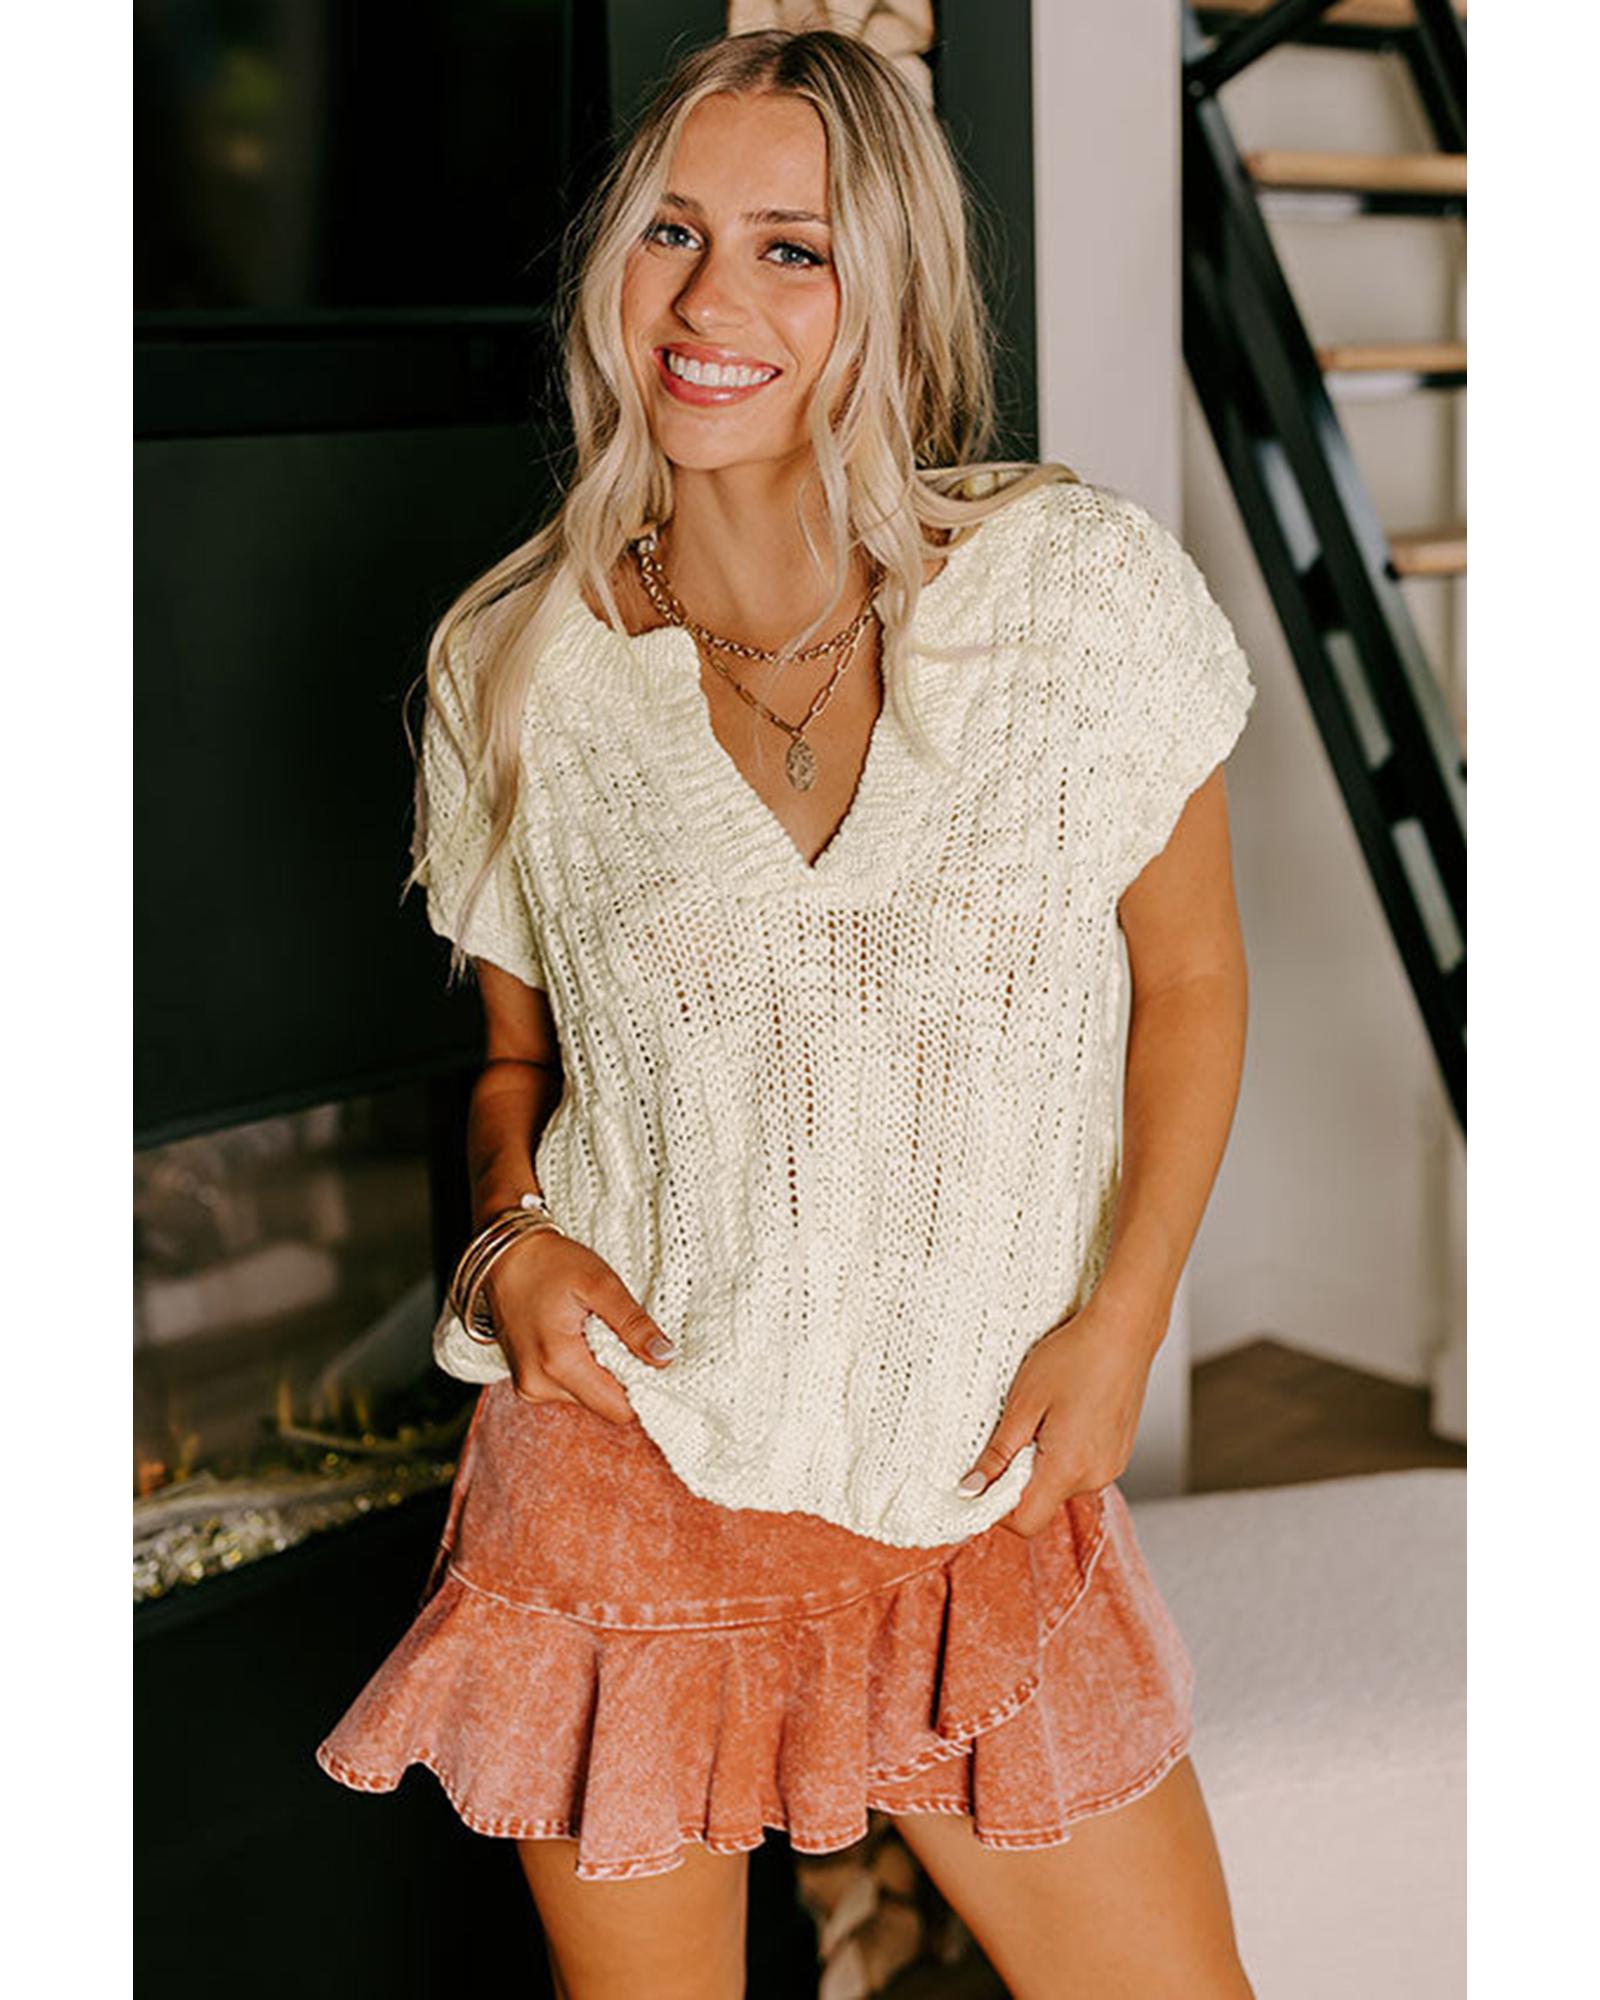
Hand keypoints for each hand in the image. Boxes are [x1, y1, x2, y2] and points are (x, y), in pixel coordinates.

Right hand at [483, 1227, 676, 1427]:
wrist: (505, 1254)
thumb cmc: (550, 1262)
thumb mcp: (600, 1283)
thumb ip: (633, 1324)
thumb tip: (665, 1358)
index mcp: (558, 1363)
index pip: (617, 1409)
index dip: (644, 1388)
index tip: (655, 1361)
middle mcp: (539, 1385)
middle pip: (603, 1405)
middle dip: (624, 1378)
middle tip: (626, 1336)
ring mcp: (529, 1386)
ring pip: (588, 1398)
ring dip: (603, 1373)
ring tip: (599, 1332)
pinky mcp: (527, 1381)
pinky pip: (570, 1389)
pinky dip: (585, 1370)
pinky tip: (583, 1339)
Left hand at [957, 1296, 1164, 1536]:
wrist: (1123, 1332)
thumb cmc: (1074, 1357)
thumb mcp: (1023, 1402)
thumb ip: (998, 1453)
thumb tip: (971, 1487)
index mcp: (1068, 1468)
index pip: (1025, 1522)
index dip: (996, 1508)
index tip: (980, 1481)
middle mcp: (1094, 1476)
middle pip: (1042, 1503)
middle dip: (1017, 1478)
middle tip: (1011, 1433)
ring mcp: (1111, 1466)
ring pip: (1060, 1484)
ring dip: (1041, 1463)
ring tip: (1040, 1418)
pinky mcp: (1118, 1454)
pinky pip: (1081, 1469)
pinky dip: (1062, 1453)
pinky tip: (1062, 1416)